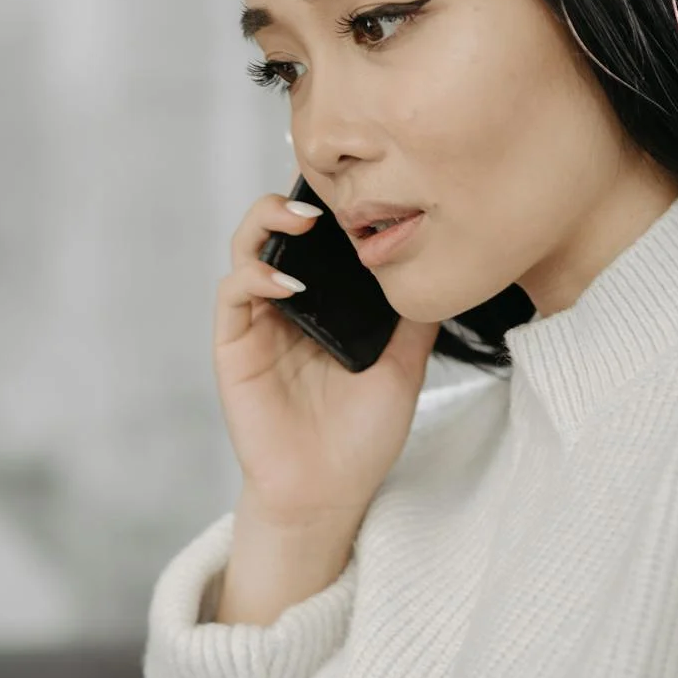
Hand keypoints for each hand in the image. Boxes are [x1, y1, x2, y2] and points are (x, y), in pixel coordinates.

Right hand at [215, 192, 440, 526]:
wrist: (329, 492)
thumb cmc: (361, 435)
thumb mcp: (405, 365)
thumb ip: (415, 316)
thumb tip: (445, 264)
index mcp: (323, 303)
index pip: (318, 238)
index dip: (329, 206)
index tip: (358, 184)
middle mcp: (286, 305)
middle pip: (275, 230)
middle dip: (292, 200)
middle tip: (323, 198)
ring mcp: (257, 324)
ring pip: (246, 249)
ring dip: (267, 225)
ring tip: (302, 222)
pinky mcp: (233, 348)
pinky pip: (232, 296)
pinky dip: (255, 277)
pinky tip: (288, 286)